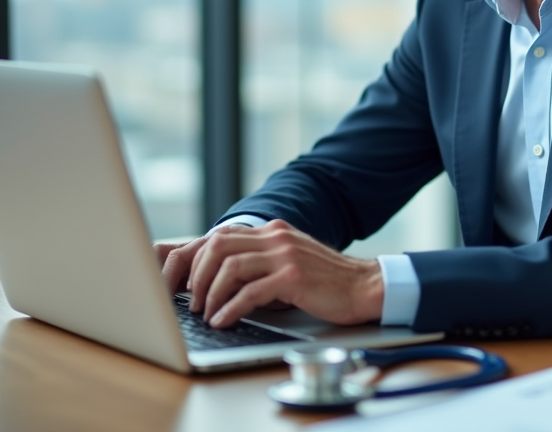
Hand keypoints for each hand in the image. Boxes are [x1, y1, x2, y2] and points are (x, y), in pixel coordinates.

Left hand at [176, 220, 383, 328]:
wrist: (365, 286)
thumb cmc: (327, 281)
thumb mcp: (291, 260)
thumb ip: (262, 260)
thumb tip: (221, 279)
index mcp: (273, 230)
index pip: (220, 235)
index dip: (197, 260)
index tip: (186, 284)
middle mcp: (277, 237)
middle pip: (218, 246)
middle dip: (197, 276)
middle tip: (192, 301)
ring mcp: (285, 255)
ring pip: (230, 268)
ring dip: (211, 294)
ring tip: (207, 314)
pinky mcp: (293, 278)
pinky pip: (250, 292)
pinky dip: (230, 309)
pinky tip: (224, 321)